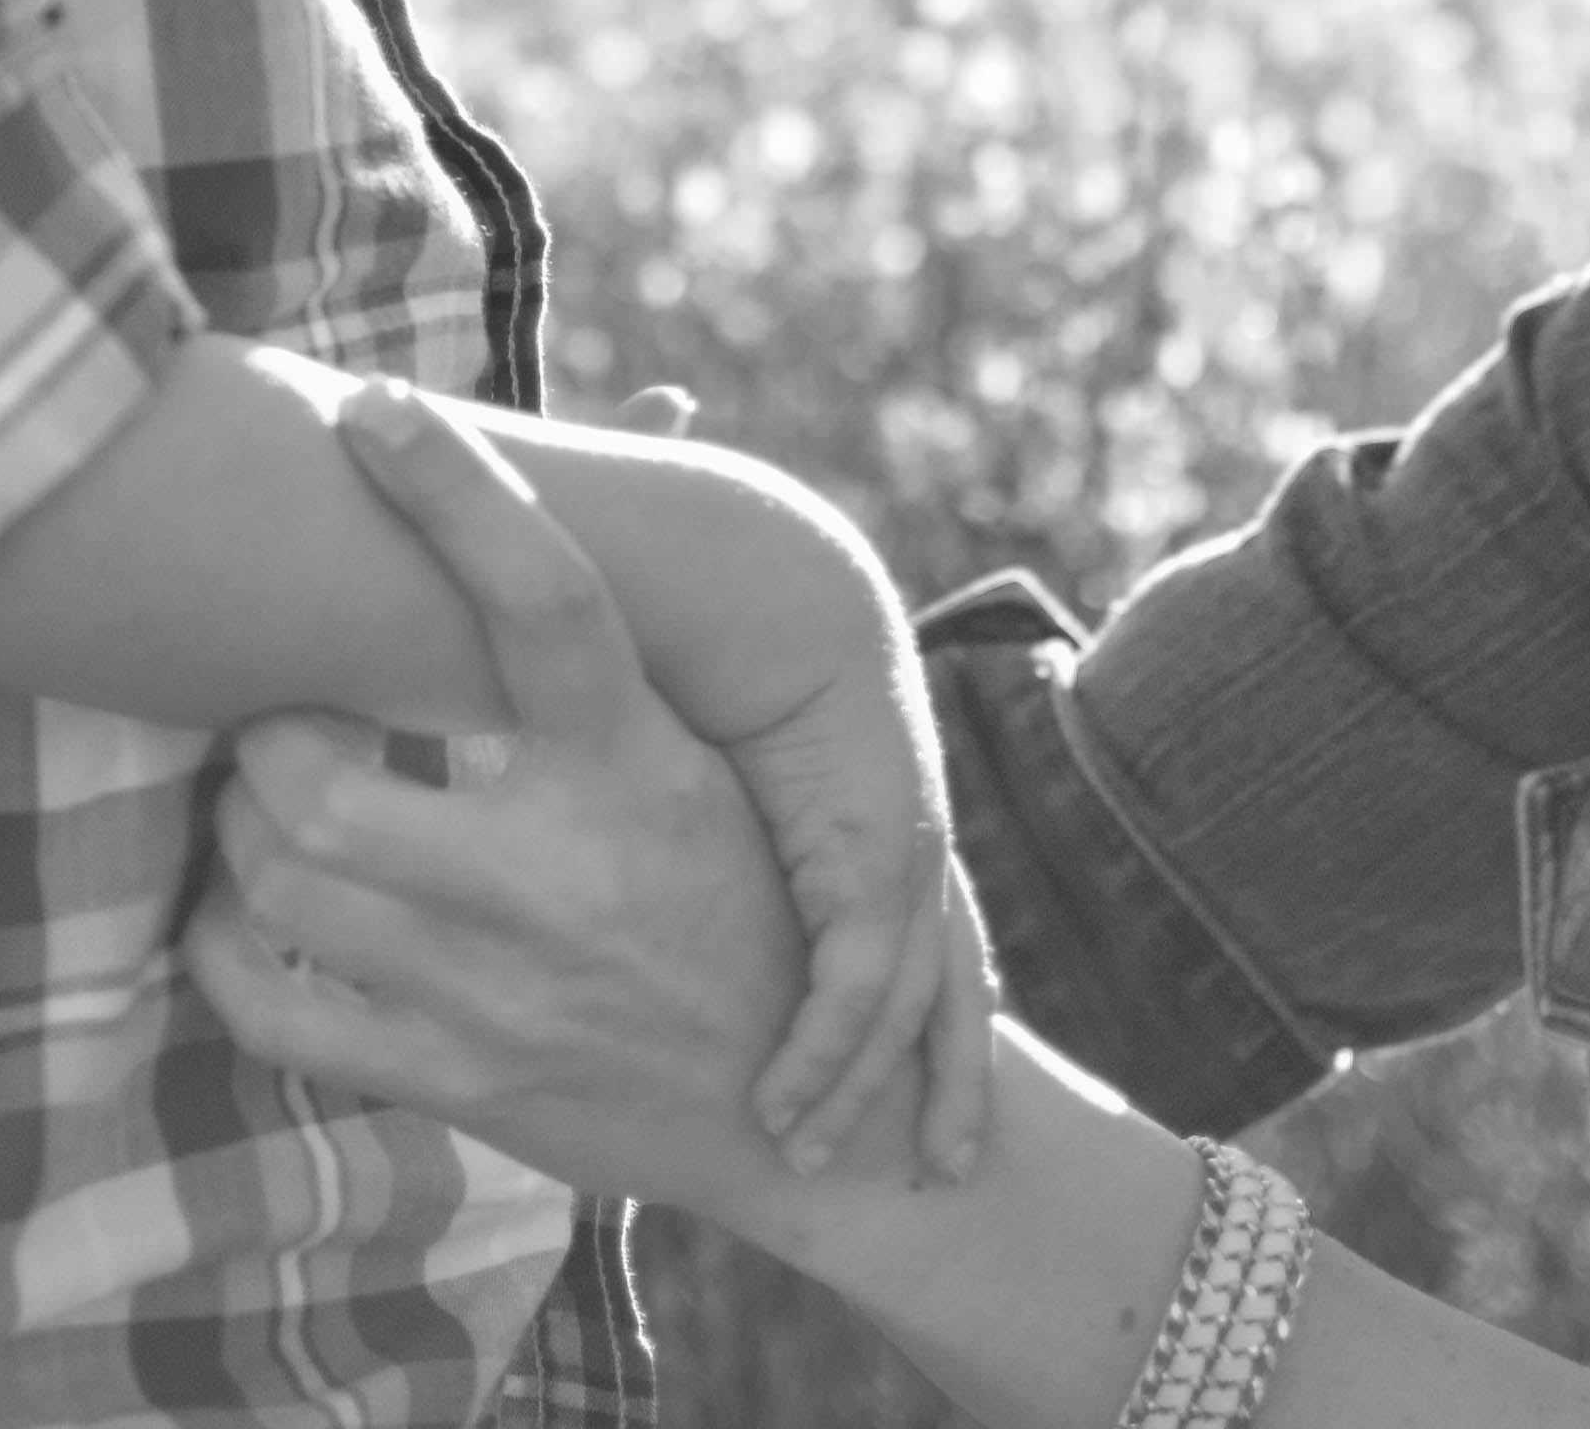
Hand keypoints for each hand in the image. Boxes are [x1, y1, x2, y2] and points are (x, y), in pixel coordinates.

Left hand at [191, 387, 859, 1222]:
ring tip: (262, 801)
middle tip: (275, 712)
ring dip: (239, 831)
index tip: (373, 406)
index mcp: (635, 763)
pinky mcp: (454, 1080)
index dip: (452, 491)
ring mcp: (500, 992)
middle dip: (268, 733)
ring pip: (283, 885)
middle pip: (326, 779)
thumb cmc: (734, 896)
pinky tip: (244, 918)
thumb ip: (640, 607)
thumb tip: (661, 395)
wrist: (794, 1115)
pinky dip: (223, 954)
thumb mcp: (711, 754)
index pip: (544, 595)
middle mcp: (562, 873)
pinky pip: (271, 1013)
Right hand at [551, 373, 997, 1177]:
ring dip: (867, 1085)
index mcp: (854, 774)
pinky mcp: (877, 852)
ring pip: (908, 993)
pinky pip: (863, 979)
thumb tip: (659, 417)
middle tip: (927, 1171)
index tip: (887, 1080)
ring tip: (808, 1157)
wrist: (733, 550)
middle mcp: (890, 811)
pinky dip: (830, 1053)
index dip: (893, 998)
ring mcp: (897, 837)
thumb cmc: (678, 574)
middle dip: (940, 1071)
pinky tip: (786, 1110)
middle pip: (935, 966)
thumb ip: (648, 604)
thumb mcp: (649, 649)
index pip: (890, 906)